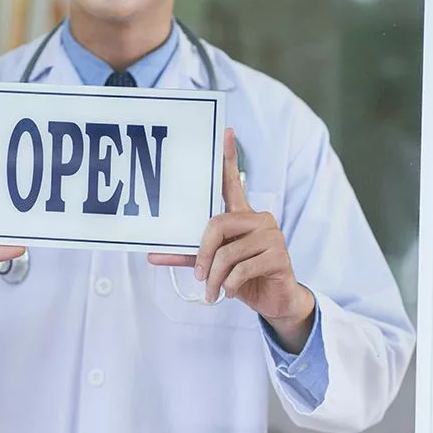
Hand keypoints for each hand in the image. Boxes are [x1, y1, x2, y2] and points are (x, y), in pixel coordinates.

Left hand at [148, 128, 314, 351]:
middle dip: (203, 254)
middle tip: (199, 276)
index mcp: (243, 216)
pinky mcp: (279, 256)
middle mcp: (259, 219)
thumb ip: (189, 255)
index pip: (233, 182)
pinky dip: (231, 285)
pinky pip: (242, 268)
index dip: (229, 158)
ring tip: (215, 291)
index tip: (226, 131)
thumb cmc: (245, 277)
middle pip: (217, 224)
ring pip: (228, 252)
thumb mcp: (214, 265)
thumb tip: (153, 255)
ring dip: (216, 277)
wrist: (276, 301)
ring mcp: (272, 236)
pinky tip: (233, 292)